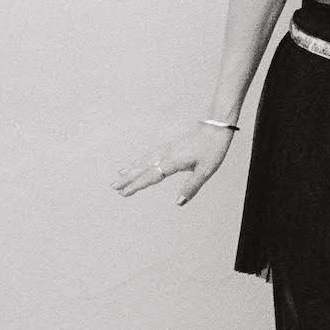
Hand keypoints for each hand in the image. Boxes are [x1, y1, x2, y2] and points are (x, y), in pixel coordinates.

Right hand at [114, 123, 233, 204]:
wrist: (217, 126)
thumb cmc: (213, 149)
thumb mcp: (206, 171)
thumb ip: (191, 187)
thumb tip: (178, 203)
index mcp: (174, 161)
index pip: (151, 176)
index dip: (137, 185)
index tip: (124, 193)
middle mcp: (167, 154)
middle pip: (143, 167)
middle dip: (128, 178)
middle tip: (113, 186)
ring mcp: (167, 148)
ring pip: (145, 159)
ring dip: (131, 168)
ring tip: (119, 174)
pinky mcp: (170, 145)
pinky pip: (150, 154)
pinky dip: (140, 159)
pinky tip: (137, 162)